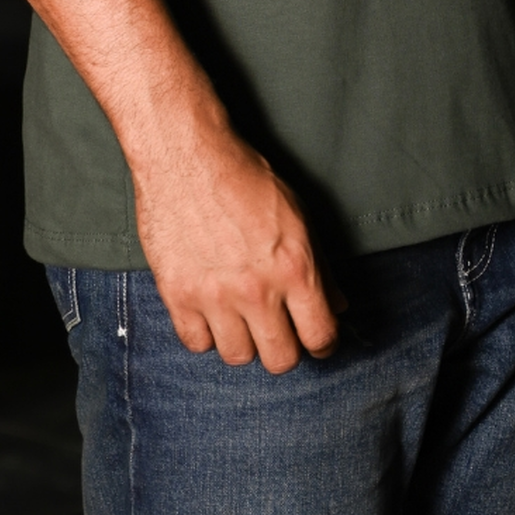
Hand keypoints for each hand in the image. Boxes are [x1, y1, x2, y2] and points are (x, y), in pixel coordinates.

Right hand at [132, 121, 343, 373]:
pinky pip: (196, 343)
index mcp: (294, 268)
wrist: (186, 154)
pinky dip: (205, 333)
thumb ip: (319, 265)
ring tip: (241, 316)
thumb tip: (336, 304)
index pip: (320, 336)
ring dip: (243, 341)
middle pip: (280, 359)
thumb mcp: (297, 214)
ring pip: (238, 357)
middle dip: (285, 348)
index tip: (315, 340)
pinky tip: (210, 310)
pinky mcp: (177, 294)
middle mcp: (256, 289)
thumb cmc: (243, 175)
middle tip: (277, 329)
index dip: (323, 344)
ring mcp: (214, 296)